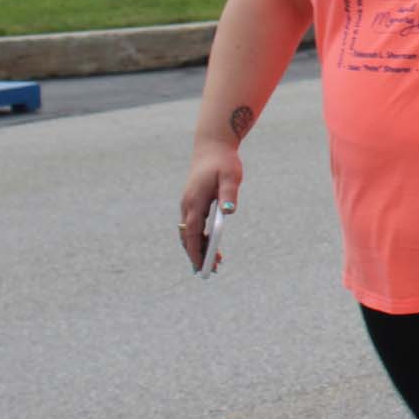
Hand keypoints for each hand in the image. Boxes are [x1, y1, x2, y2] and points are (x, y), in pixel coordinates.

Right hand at [178, 144, 241, 273]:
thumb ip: (229, 193)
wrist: (212, 147)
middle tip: (210, 271)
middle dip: (197, 254)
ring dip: (198, 248)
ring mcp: (188, 204)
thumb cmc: (223, 162)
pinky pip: (193, 226)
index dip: (195, 250)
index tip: (201, 266)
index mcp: (195, 201)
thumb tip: (229, 212)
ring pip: (189, 232)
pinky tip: (209, 246)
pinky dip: (199, 238)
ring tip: (214, 263)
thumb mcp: (230, 176)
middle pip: (188, 236)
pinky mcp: (193, 203)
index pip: (192, 232)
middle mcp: (187, 205)